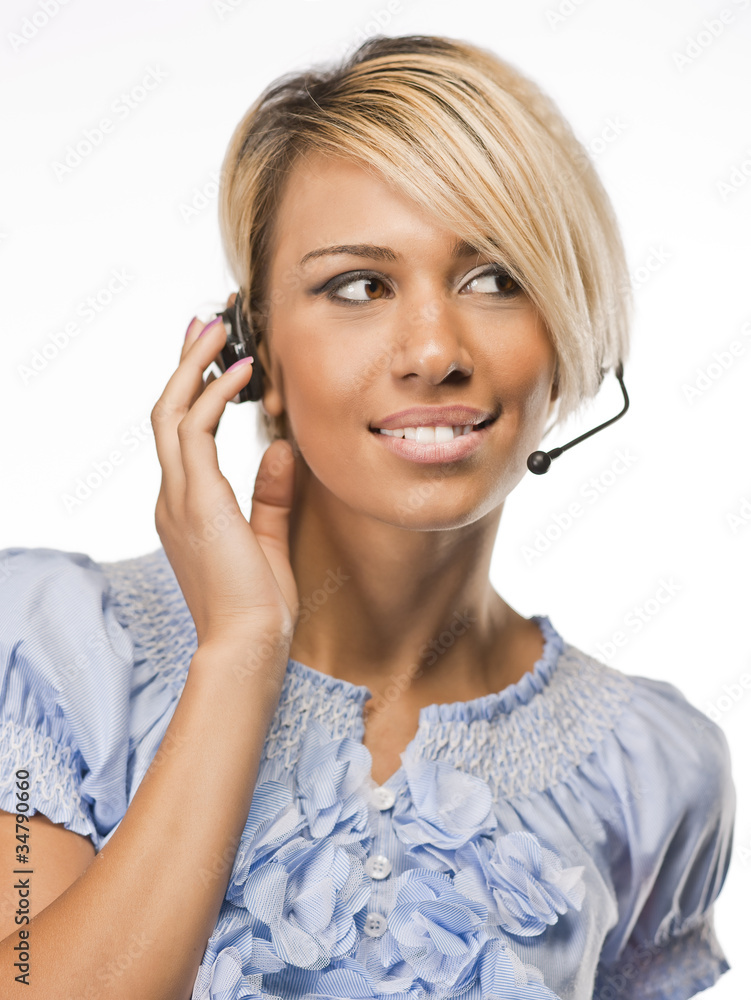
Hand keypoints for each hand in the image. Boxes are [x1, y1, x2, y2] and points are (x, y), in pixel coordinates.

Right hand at [150, 293, 298, 650]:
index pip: (182, 436)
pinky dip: (214, 397)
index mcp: (187, 508)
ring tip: (221, 330)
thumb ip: (271, 495)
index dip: (194, 392)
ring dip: (195, 367)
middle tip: (207, 324)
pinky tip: (241, 372)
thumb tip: (281, 450)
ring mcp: (178, 498)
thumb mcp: (267, 540)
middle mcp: (174, 497)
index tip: (215, 359)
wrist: (247, 645)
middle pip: (167, 413)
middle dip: (185, 365)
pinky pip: (195, 432)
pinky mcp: (196, 500)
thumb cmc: (258, 605)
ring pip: (172, 413)